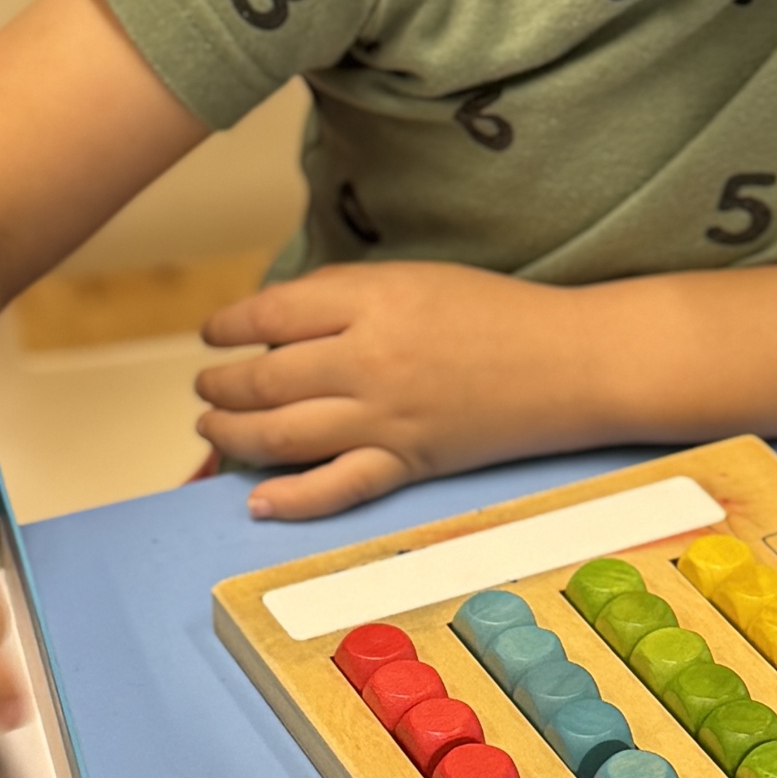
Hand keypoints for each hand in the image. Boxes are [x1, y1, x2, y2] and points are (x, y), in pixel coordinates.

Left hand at [196, 261, 602, 519]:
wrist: (571, 362)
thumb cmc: (496, 312)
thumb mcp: (416, 278)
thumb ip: (347, 294)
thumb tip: (279, 320)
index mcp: (373, 301)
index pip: (272, 314)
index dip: (229, 325)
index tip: (213, 333)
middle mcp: (370, 360)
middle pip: (266, 378)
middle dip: (221, 385)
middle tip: (206, 387)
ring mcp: (387, 416)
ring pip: (283, 433)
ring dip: (234, 433)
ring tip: (214, 428)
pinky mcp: (408, 461)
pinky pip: (335, 487)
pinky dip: (290, 498)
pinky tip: (257, 499)